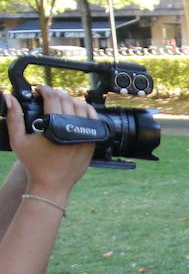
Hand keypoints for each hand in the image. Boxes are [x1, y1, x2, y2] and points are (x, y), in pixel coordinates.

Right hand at [4, 84, 96, 198]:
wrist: (53, 184)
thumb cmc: (34, 164)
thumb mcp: (18, 140)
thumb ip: (14, 117)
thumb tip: (9, 97)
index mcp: (54, 126)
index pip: (53, 98)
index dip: (45, 89)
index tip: (40, 89)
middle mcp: (72, 129)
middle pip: (67, 100)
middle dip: (56, 93)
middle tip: (48, 94)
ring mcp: (85, 135)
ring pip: (82, 107)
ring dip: (71, 99)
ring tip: (60, 101)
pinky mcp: (92, 141)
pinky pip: (93, 119)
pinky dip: (86, 110)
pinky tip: (77, 108)